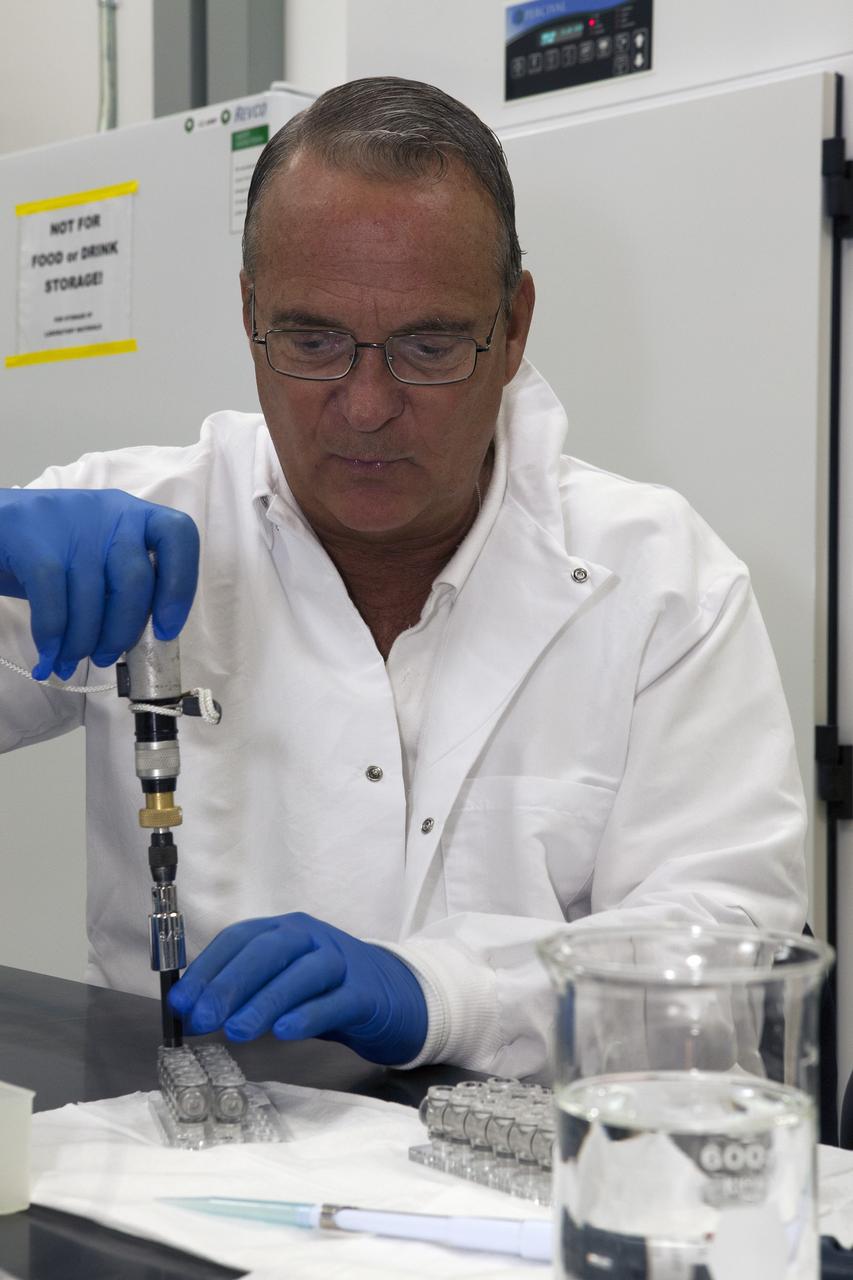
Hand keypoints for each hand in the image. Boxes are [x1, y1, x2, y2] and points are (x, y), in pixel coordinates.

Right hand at [0, 488, 198, 679]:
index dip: (179, 586)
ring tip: (69, 661)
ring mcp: (69, 520)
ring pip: (92, 596)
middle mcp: (108, 512)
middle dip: (121, 633)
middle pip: (134, 581)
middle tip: (103, 657)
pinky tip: (48, 654)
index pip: (179, 536)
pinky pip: (53, 599)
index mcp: (134, 516)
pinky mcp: (30, 536)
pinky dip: (52, 636)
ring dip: (82, 643)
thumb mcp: (96, 562)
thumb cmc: (51, 555)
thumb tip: (145, 640)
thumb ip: (123, 588)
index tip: (164, 628)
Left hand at [168, 913, 428, 1065]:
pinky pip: (336, 1000)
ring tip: (235, 1032)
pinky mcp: (366, 992)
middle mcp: (312, 937)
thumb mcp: (281, 982)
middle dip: (229, 984)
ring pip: (301, 972)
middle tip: (202, 1020)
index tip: (181, 1004)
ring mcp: (342, 961)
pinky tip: (285, 1032)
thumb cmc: (327, 990)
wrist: (396, 995)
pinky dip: (308, 1014)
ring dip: (264, 1000)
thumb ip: (242, 991)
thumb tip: (191, 1008)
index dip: (207, 969)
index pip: (240, 939)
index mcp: (285, 930)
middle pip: (268, 950)